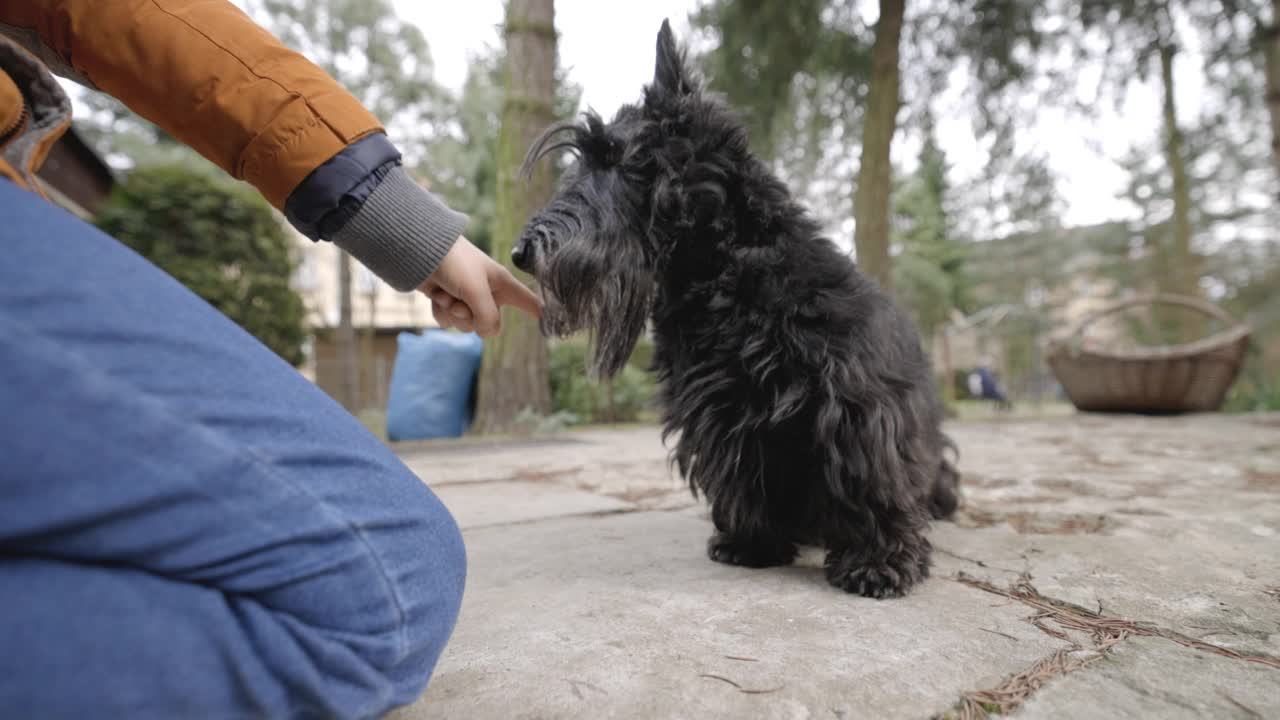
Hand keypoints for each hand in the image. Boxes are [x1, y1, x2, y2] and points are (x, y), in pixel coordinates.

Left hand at [419, 236, 540, 336]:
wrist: (419, 250)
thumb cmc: (454, 262)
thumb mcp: (476, 290)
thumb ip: (487, 317)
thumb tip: (486, 334)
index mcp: (502, 285)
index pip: (529, 302)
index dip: (540, 313)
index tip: (552, 324)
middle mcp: (487, 293)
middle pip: (490, 324)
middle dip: (471, 317)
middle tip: (461, 302)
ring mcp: (467, 298)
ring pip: (465, 325)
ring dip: (452, 313)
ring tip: (446, 295)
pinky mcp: (447, 300)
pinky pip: (447, 321)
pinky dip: (440, 311)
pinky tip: (436, 295)